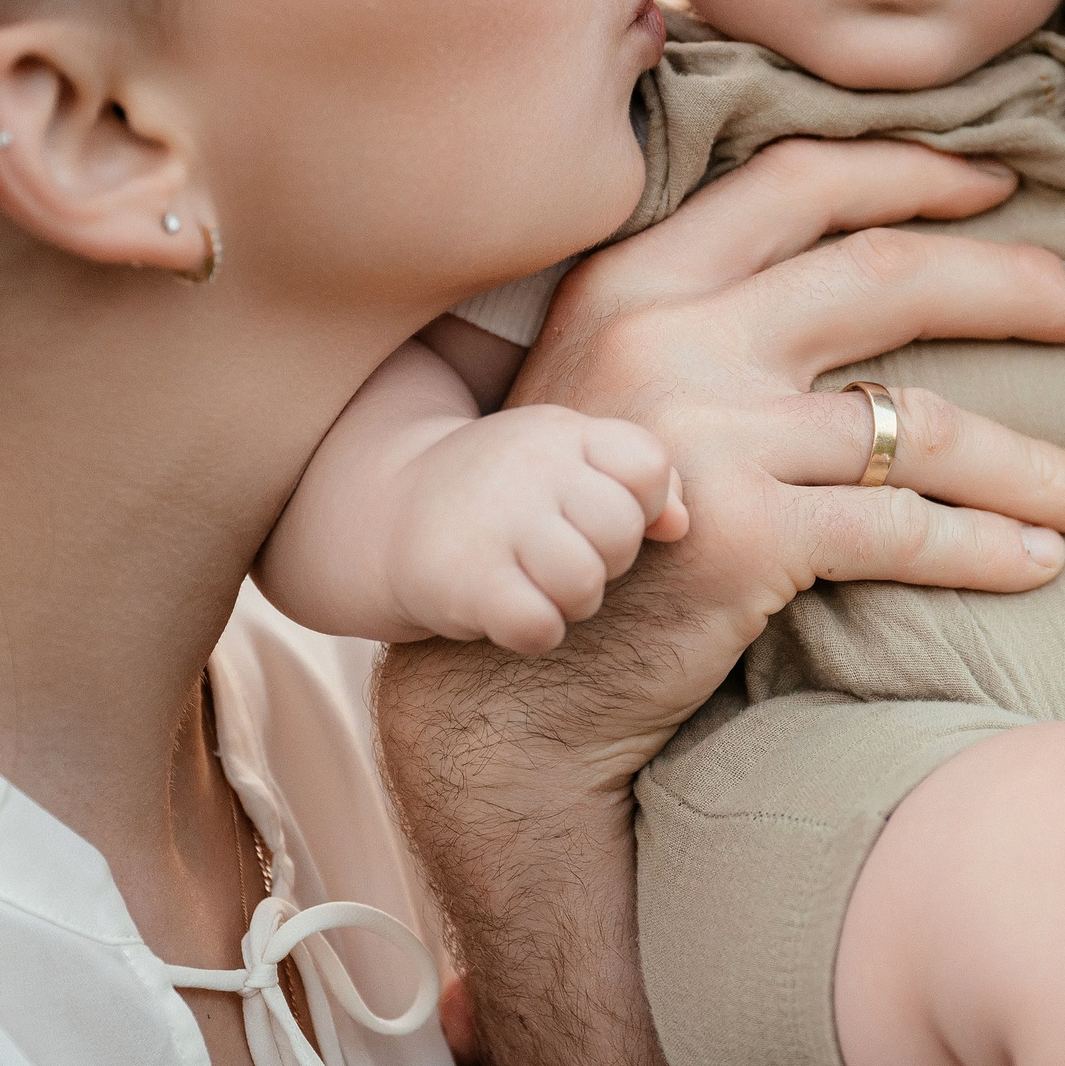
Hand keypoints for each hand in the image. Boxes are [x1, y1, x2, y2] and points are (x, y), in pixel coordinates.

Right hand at [374, 140, 1064, 1065]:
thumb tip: (874, 271)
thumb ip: (715, 319)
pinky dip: (989, 547)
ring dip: (1036, 460)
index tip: (1002, 184)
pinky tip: (1045, 560)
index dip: (912, 170)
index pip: (798, 181)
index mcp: (638, 277)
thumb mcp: (624, 387)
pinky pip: (903, 527)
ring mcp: (704, 432)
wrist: (506, 685)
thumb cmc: (591, 529)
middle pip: (884, 275)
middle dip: (1014, 284)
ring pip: (920, 421)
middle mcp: (667, 335)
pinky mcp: (739, 533)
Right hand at [379, 406, 686, 654]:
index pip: (647, 466)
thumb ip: (640, 480)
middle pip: (619, 530)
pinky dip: (536, 632)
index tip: (605, 517)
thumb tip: (680, 525)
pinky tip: (514, 613)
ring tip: (544, 587)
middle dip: (609, 560)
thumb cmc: (506, 494)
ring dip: (574, 602)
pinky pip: (538, 625)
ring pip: (584, 582)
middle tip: (571, 559)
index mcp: (562, 433)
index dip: (644, 506)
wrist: (384, 515)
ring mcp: (492, 522)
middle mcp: (528, 468)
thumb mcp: (570, 462)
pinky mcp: (463, 580)